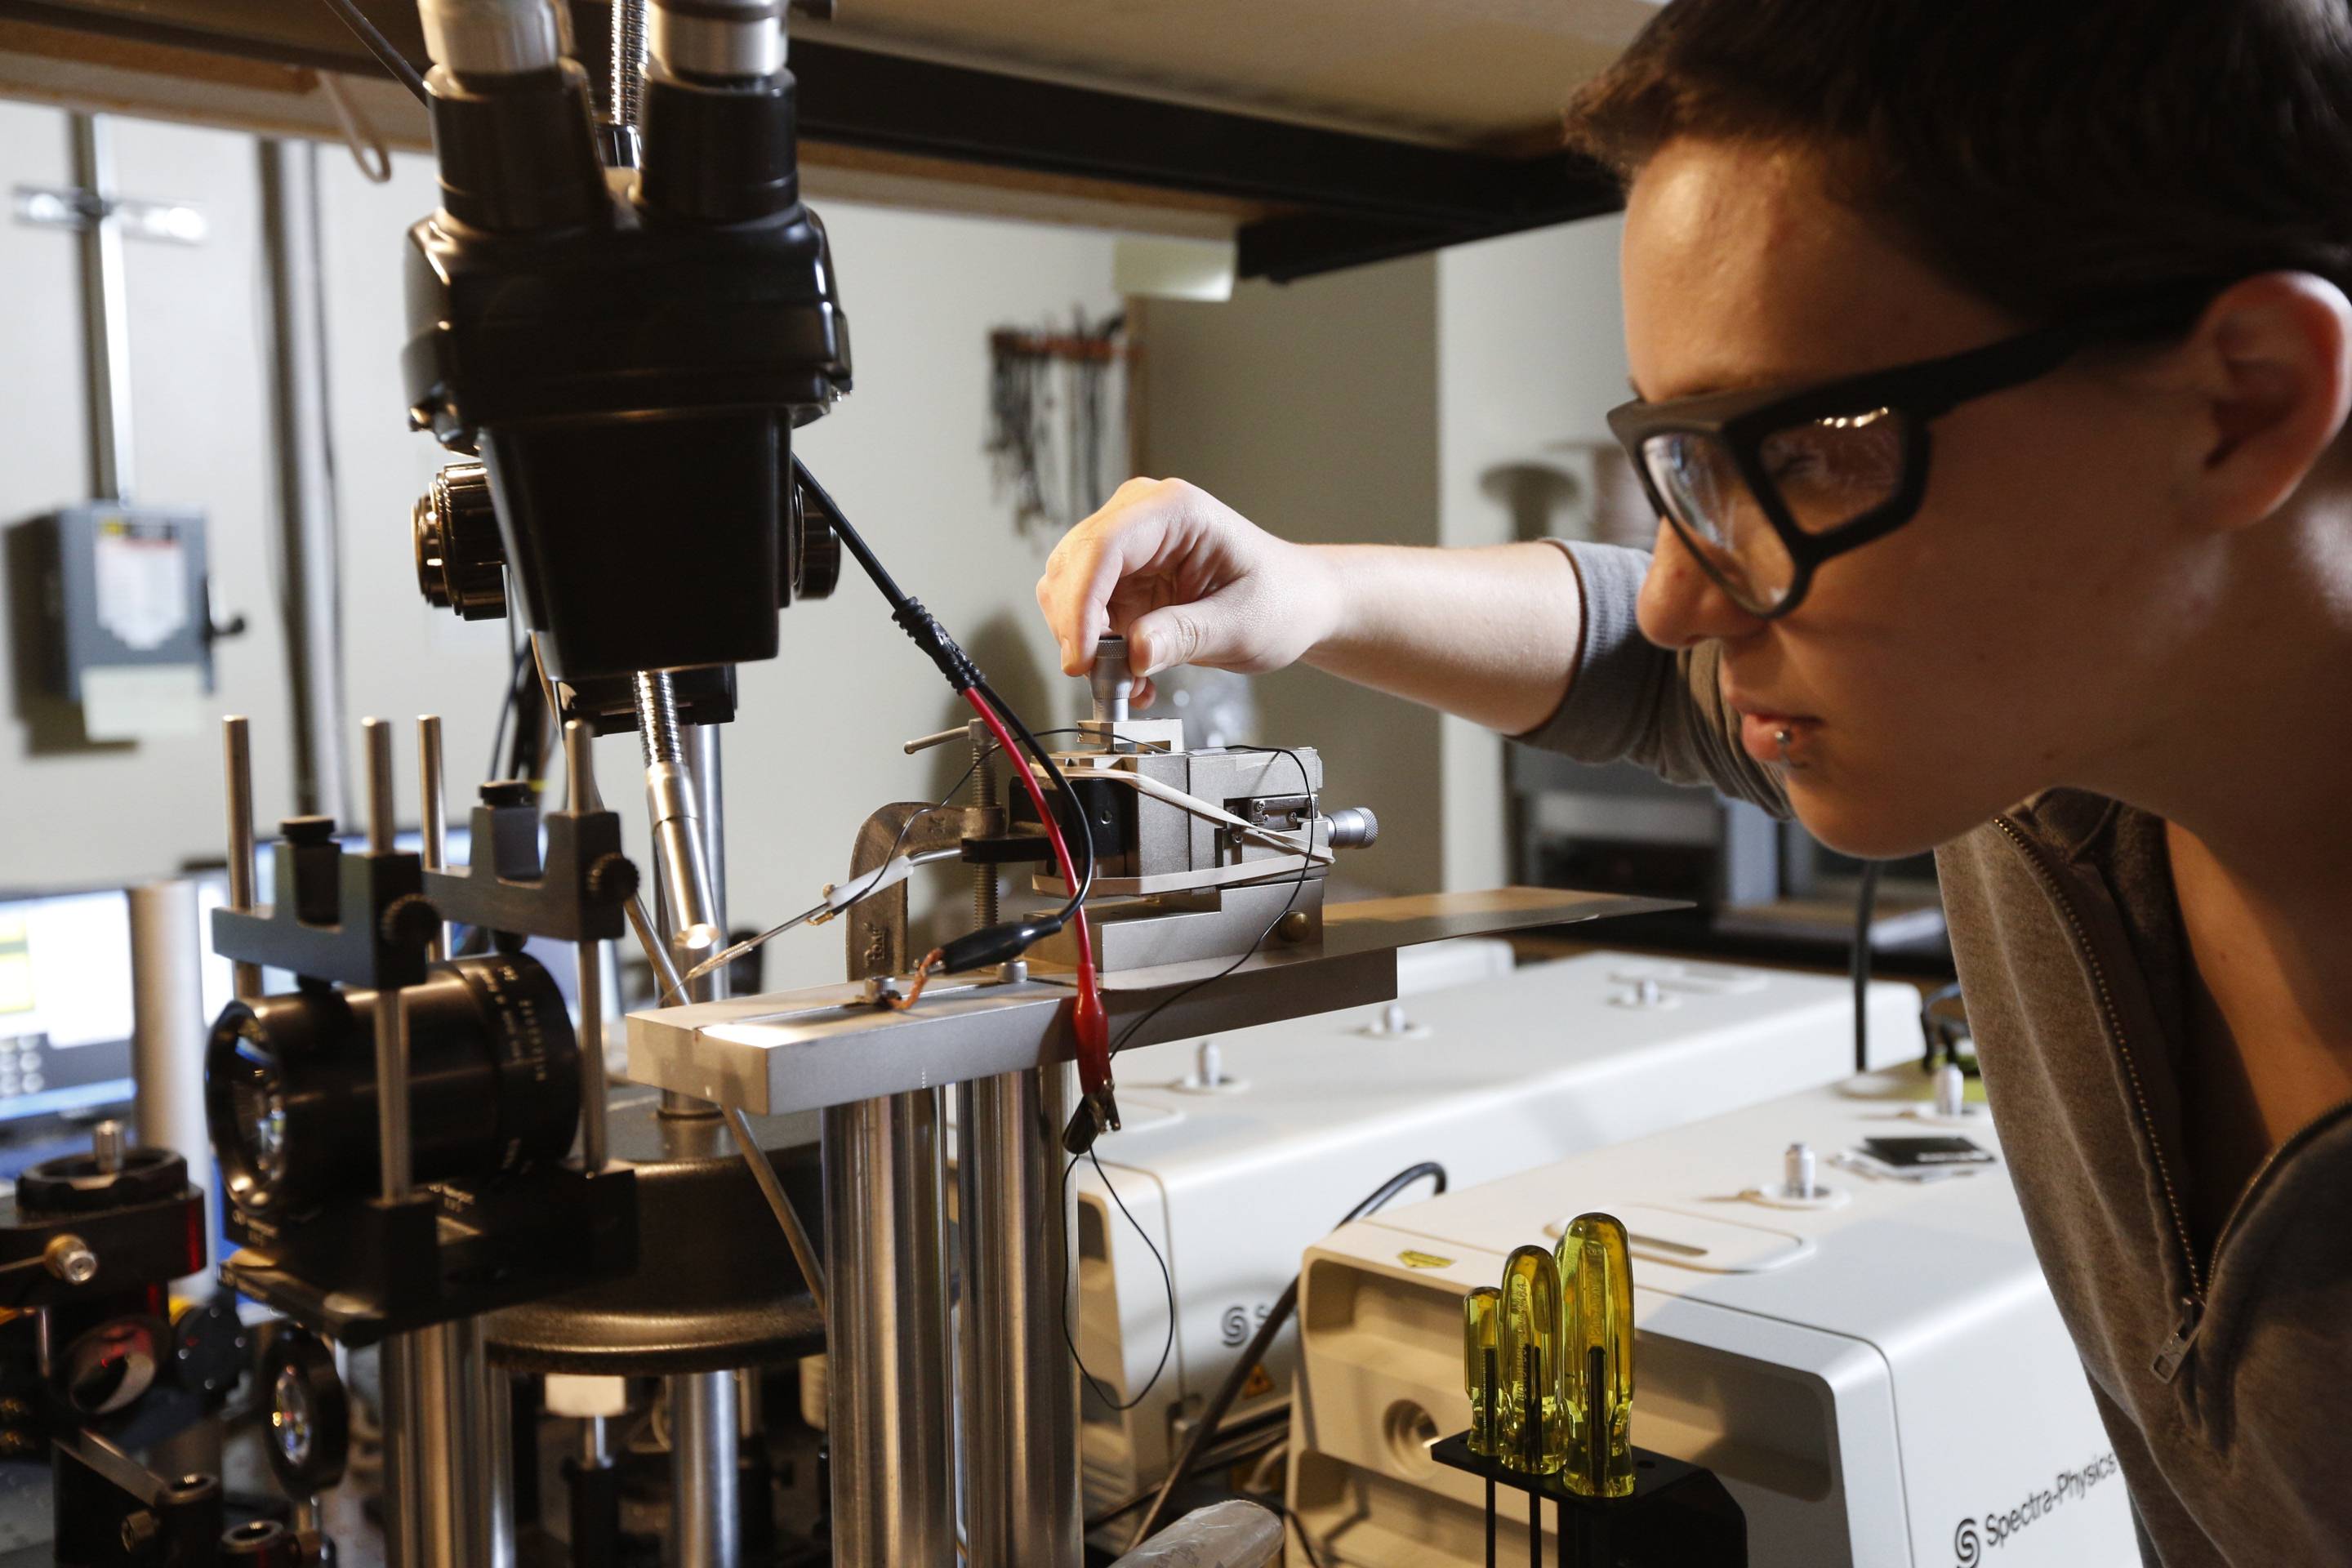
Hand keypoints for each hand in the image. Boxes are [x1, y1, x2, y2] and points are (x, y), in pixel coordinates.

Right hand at [1034, 478, 1338, 708]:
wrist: (1294, 603)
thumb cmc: (1280, 599)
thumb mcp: (1242, 625)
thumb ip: (1187, 635)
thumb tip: (1135, 652)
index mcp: (1175, 510)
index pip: (1103, 546)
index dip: (1081, 604)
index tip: (1082, 658)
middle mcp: (1141, 517)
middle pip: (1072, 566)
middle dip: (1077, 628)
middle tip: (1106, 680)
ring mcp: (1128, 547)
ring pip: (1067, 591)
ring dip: (1084, 642)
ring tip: (1128, 681)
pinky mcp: (1122, 579)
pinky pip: (1085, 614)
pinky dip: (1096, 650)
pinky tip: (1132, 676)